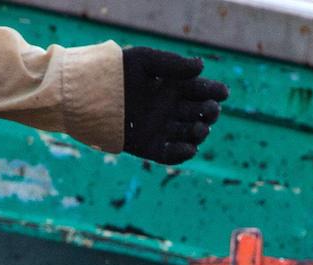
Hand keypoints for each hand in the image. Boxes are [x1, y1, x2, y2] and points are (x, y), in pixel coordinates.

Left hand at [121, 47, 225, 164]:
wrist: (88, 94)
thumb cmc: (116, 71)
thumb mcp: (145, 61)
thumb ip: (173, 64)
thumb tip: (202, 66)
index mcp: (171, 87)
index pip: (200, 90)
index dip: (214, 92)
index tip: (223, 93)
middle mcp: (168, 108)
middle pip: (199, 113)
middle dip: (209, 112)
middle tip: (210, 111)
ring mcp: (160, 128)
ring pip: (188, 134)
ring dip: (199, 133)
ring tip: (200, 129)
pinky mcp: (148, 147)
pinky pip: (169, 154)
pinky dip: (181, 154)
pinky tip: (190, 149)